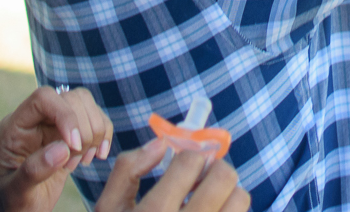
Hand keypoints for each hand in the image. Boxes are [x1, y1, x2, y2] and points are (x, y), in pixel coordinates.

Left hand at [0, 86, 115, 211]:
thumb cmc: (12, 203)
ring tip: (82, 161)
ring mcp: (53, 125)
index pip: (43, 98)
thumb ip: (33, 170)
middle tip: (76, 159)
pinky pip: (94, 118)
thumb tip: (63, 149)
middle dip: (83, 128)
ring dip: (94, 131)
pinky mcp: (70, 135)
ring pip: (85, 103)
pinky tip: (95, 157)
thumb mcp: (16, 192)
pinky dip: (103, 135)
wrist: (19, 210)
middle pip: (70, 98)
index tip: (74, 146)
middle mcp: (35, 119)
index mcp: (15, 127)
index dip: (65, 115)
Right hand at [95, 141, 249, 211]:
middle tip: (202, 178)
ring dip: (229, 193)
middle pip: (223, 176)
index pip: (190, 162)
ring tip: (210, 202)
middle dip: (214, 169)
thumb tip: (162, 143)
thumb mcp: (108, 209)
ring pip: (241, 200)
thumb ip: (128, 170)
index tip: (185, 165)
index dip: (189, 156)